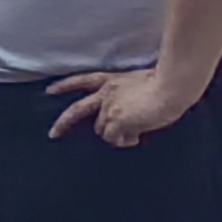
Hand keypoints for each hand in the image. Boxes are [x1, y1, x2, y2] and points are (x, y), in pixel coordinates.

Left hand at [47, 66, 197, 147]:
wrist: (171, 87)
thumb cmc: (166, 83)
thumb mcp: (142, 82)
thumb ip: (130, 94)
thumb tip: (133, 115)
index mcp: (111, 80)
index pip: (82, 80)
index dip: (66, 85)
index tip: (50, 90)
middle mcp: (106, 94)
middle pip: (77, 110)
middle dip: (63, 123)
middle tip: (53, 135)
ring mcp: (109, 109)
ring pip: (103, 131)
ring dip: (116, 135)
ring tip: (135, 132)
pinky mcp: (117, 123)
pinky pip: (116, 139)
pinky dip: (126, 140)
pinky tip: (138, 135)